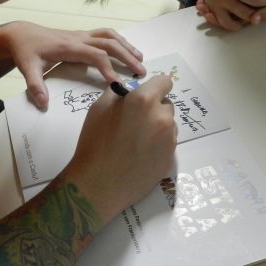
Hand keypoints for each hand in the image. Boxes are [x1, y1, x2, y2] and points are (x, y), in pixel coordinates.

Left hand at [0, 22, 145, 108]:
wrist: (22, 34)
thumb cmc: (26, 51)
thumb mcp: (27, 69)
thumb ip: (35, 86)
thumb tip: (43, 104)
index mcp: (68, 46)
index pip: (94, 55)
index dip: (108, 67)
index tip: (118, 83)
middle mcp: (79, 38)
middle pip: (109, 43)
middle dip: (126, 57)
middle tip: (141, 72)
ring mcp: (82, 35)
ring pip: (110, 35)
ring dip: (126, 46)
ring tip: (140, 59)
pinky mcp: (82, 35)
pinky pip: (105, 34)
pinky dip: (119, 41)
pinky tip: (127, 50)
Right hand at [64, 75, 176, 223]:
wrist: (99, 183)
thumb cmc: (95, 142)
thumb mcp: (99, 108)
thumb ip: (119, 93)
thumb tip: (130, 90)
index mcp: (144, 101)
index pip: (164, 82)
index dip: (154, 87)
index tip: (146, 94)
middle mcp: (162, 117)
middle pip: (166, 104)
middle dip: (154, 108)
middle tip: (135, 122)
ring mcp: (170, 140)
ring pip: (168, 125)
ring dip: (158, 127)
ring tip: (136, 141)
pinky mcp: (170, 158)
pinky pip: (168, 144)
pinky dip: (158, 145)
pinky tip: (140, 155)